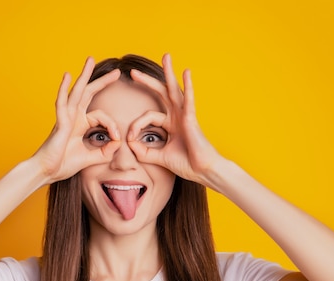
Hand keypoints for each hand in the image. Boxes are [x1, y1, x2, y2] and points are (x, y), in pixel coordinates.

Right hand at [34, 57, 121, 183]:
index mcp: (80, 124)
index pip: (102, 117)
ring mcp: (65, 118)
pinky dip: (64, 88)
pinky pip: (62, 103)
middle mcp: (73, 117)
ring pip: (77, 92)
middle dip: (102, 82)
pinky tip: (67, 75)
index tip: (117, 139)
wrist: (46, 172)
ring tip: (90, 60)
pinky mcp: (59, 123)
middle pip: (89, 94)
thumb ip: (105, 151)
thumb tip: (118, 143)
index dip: (113, 126)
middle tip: (116, 72)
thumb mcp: (91, 158)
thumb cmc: (63, 165)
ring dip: (84, 76)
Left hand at [128, 54, 225, 190]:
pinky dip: (187, 85)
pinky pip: (188, 99)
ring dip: (169, 72)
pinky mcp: (191, 118)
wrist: (203, 171)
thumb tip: (130, 145)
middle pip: (160, 93)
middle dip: (147, 81)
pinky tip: (186, 72)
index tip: (130, 139)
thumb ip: (144, 152)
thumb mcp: (159, 158)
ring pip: (174, 90)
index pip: (147, 117)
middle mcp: (177, 116)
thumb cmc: (187, 164)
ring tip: (166, 56)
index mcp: (170, 124)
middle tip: (132, 71)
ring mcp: (185, 115)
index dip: (136, 126)